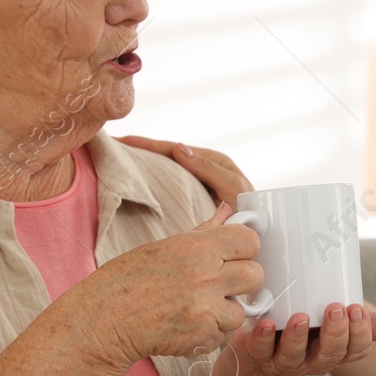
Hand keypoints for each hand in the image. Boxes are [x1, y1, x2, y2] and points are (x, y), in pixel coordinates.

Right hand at [66, 202, 262, 372]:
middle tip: (221, 285)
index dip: (245, 249)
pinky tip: (186, 325)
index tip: (236, 256)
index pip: (249, 241)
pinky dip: (208, 334)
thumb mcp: (166, 247)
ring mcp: (206, 308)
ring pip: (241, 311)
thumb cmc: (129, 280)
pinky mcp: (202, 336)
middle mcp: (205, 275)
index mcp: (197, 247)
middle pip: (255, 275)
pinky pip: (222, 335)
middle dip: (243, 282)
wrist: (104, 320)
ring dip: (224, 313)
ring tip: (196, 308)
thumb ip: (205, 232)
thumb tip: (228, 211)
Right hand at [118, 136, 252, 211]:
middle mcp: (208, 168)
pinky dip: (157, 175)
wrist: (259, 235)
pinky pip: (174, 179)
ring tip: (123, 156)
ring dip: (148, 160)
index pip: (175, 148)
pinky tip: (142, 178)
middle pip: (170, 153)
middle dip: (145, 148)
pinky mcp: (199, 195)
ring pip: (170, 165)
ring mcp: (202, 182)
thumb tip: (179, 148)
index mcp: (215, 163)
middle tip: (117, 145)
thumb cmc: (250, 212)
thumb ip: (210, 169)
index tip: (124, 141)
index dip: (149, 144)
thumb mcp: (232, 188)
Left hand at [211, 302, 375, 375]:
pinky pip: (260, 349)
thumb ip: (368, 324)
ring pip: (294, 356)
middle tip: (338, 308)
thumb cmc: (303, 335)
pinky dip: (264, 337)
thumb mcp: (336, 328)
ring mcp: (282, 360)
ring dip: (299, 337)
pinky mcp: (255, 353)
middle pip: (329, 356)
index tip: (357, 311)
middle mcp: (310, 361)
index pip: (355, 351)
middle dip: (336, 334)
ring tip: (302, 317)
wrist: (256, 361)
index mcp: (333, 352)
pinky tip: (267, 324)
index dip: (359, 334)